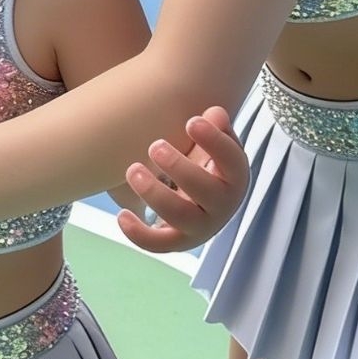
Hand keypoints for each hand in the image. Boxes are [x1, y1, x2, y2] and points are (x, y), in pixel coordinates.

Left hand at [117, 106, 248, 253]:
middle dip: (179, 167)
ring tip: (132, 169)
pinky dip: (139, 234)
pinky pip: (160, 244)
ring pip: (180, 216)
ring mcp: (201, 227)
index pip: (232, 160)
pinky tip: (122, 214)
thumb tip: (215, 114)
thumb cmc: (206, 165)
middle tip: (154, 145)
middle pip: (206, 190)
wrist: (203, 205)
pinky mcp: (178, 242)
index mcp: (235, 177)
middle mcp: (223, 206)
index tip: (191, 121)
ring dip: (155, 193)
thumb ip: (214, 127)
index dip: (214, 141)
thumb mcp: (214, 144)